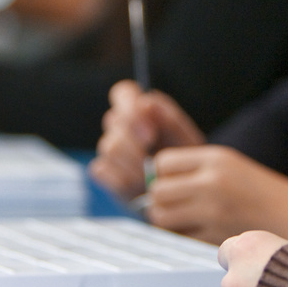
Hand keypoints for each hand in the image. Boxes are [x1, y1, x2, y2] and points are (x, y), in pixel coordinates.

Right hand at [88, 80, 204, 199]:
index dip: (131, 109)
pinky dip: (120, 180)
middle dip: (135, 143)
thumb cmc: (186, 162)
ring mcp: (111, 149)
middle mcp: (122, 126)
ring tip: (150, 178)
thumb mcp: (187, 141)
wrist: (184, 194)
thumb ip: (170, 119)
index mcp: (142, 110)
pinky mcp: (103, 172)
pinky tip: (137, 188)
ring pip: (108, 147)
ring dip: (131, 165)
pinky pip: (100, 169)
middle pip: (114, 122)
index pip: (123, 92)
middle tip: (151, 161)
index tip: (151, 133)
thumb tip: (146, 102)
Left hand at [142, 145, 287, 242]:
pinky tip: (200, 234)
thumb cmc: (262, 194)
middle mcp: (211, 183)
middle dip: (160, 200)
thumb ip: (195, 170)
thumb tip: (152, 181)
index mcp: (217, 159)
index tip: (173, 182)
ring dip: (167, 220)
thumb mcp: (231, 167)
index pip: (162, 162)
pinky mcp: (215, 239)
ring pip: (161, 217)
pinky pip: (179, 238)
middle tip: (175, 205)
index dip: (162, 174)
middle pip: (157, 191)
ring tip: (185, 220)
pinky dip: (182, 237)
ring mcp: (212, 213)